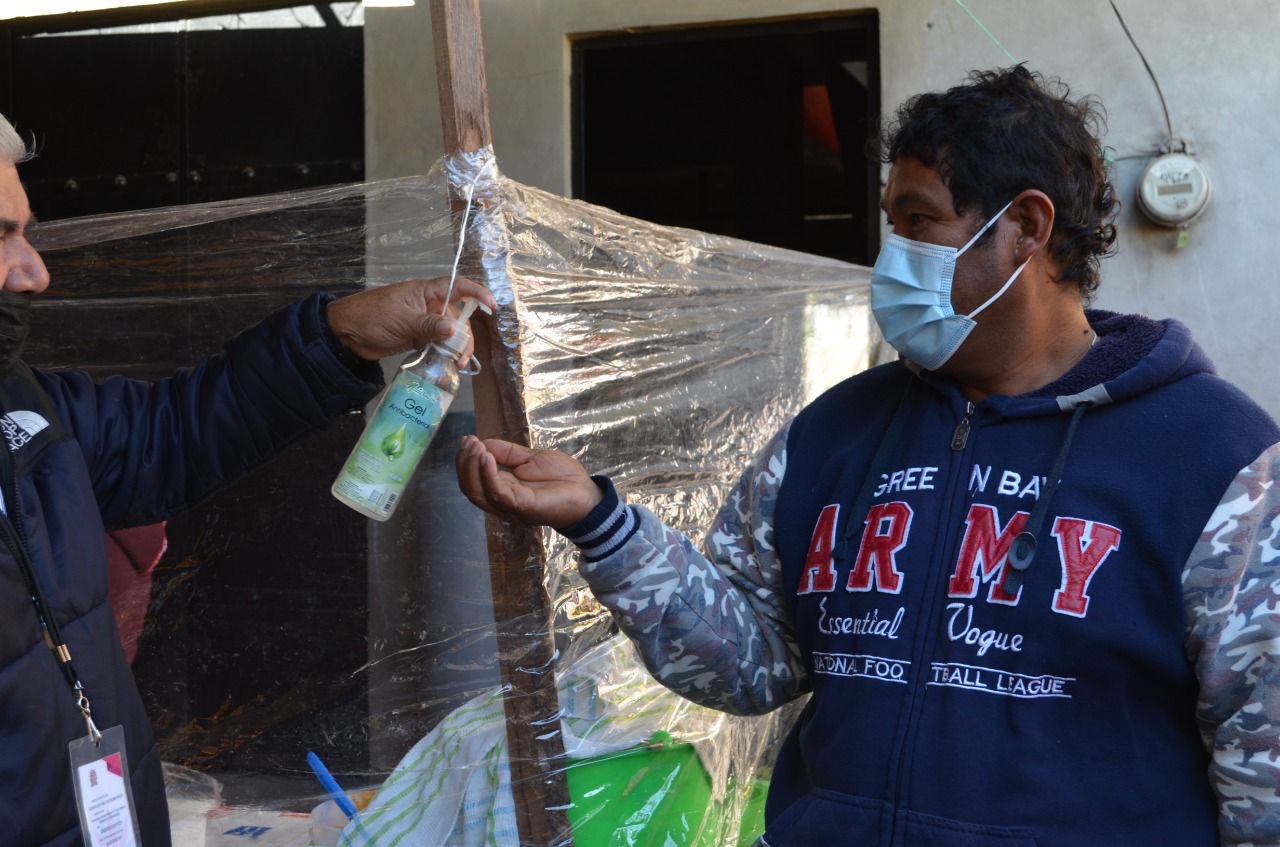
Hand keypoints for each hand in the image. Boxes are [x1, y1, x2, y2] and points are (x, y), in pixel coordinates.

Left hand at [326, 276, 497, 360]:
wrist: (346, 333)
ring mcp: (423, 322)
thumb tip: (455, 331)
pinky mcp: (417, 337)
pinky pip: (437, 343)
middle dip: (464, 336)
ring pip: (449, 333)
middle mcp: (429, 305)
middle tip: (462, 356)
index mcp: (426, 292)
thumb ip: (429, 325)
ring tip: (456, 364)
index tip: (492, 306)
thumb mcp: (402, 320)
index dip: (477, 294)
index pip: (458, 286)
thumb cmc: (372, 316)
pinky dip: (443, 353)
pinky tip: (447, 364)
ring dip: (455, 348)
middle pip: (458, 317)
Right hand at [456, 435, 602, 527]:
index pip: (473, 479)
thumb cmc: (562, 477)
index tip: (467, 439)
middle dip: (465, 463)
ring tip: (476, 447)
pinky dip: (488, 475)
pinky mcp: (522, 506)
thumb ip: (506, 453)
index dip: (466, 460)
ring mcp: (511, 505)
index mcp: (503, 489)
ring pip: (478, 492)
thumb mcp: (530, 458)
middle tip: (469, 442)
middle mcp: (502, 500)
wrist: (587, 492)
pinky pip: (498, 493)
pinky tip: (487, 457)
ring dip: (472, 467)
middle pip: (470, 488)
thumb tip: (481, 442)